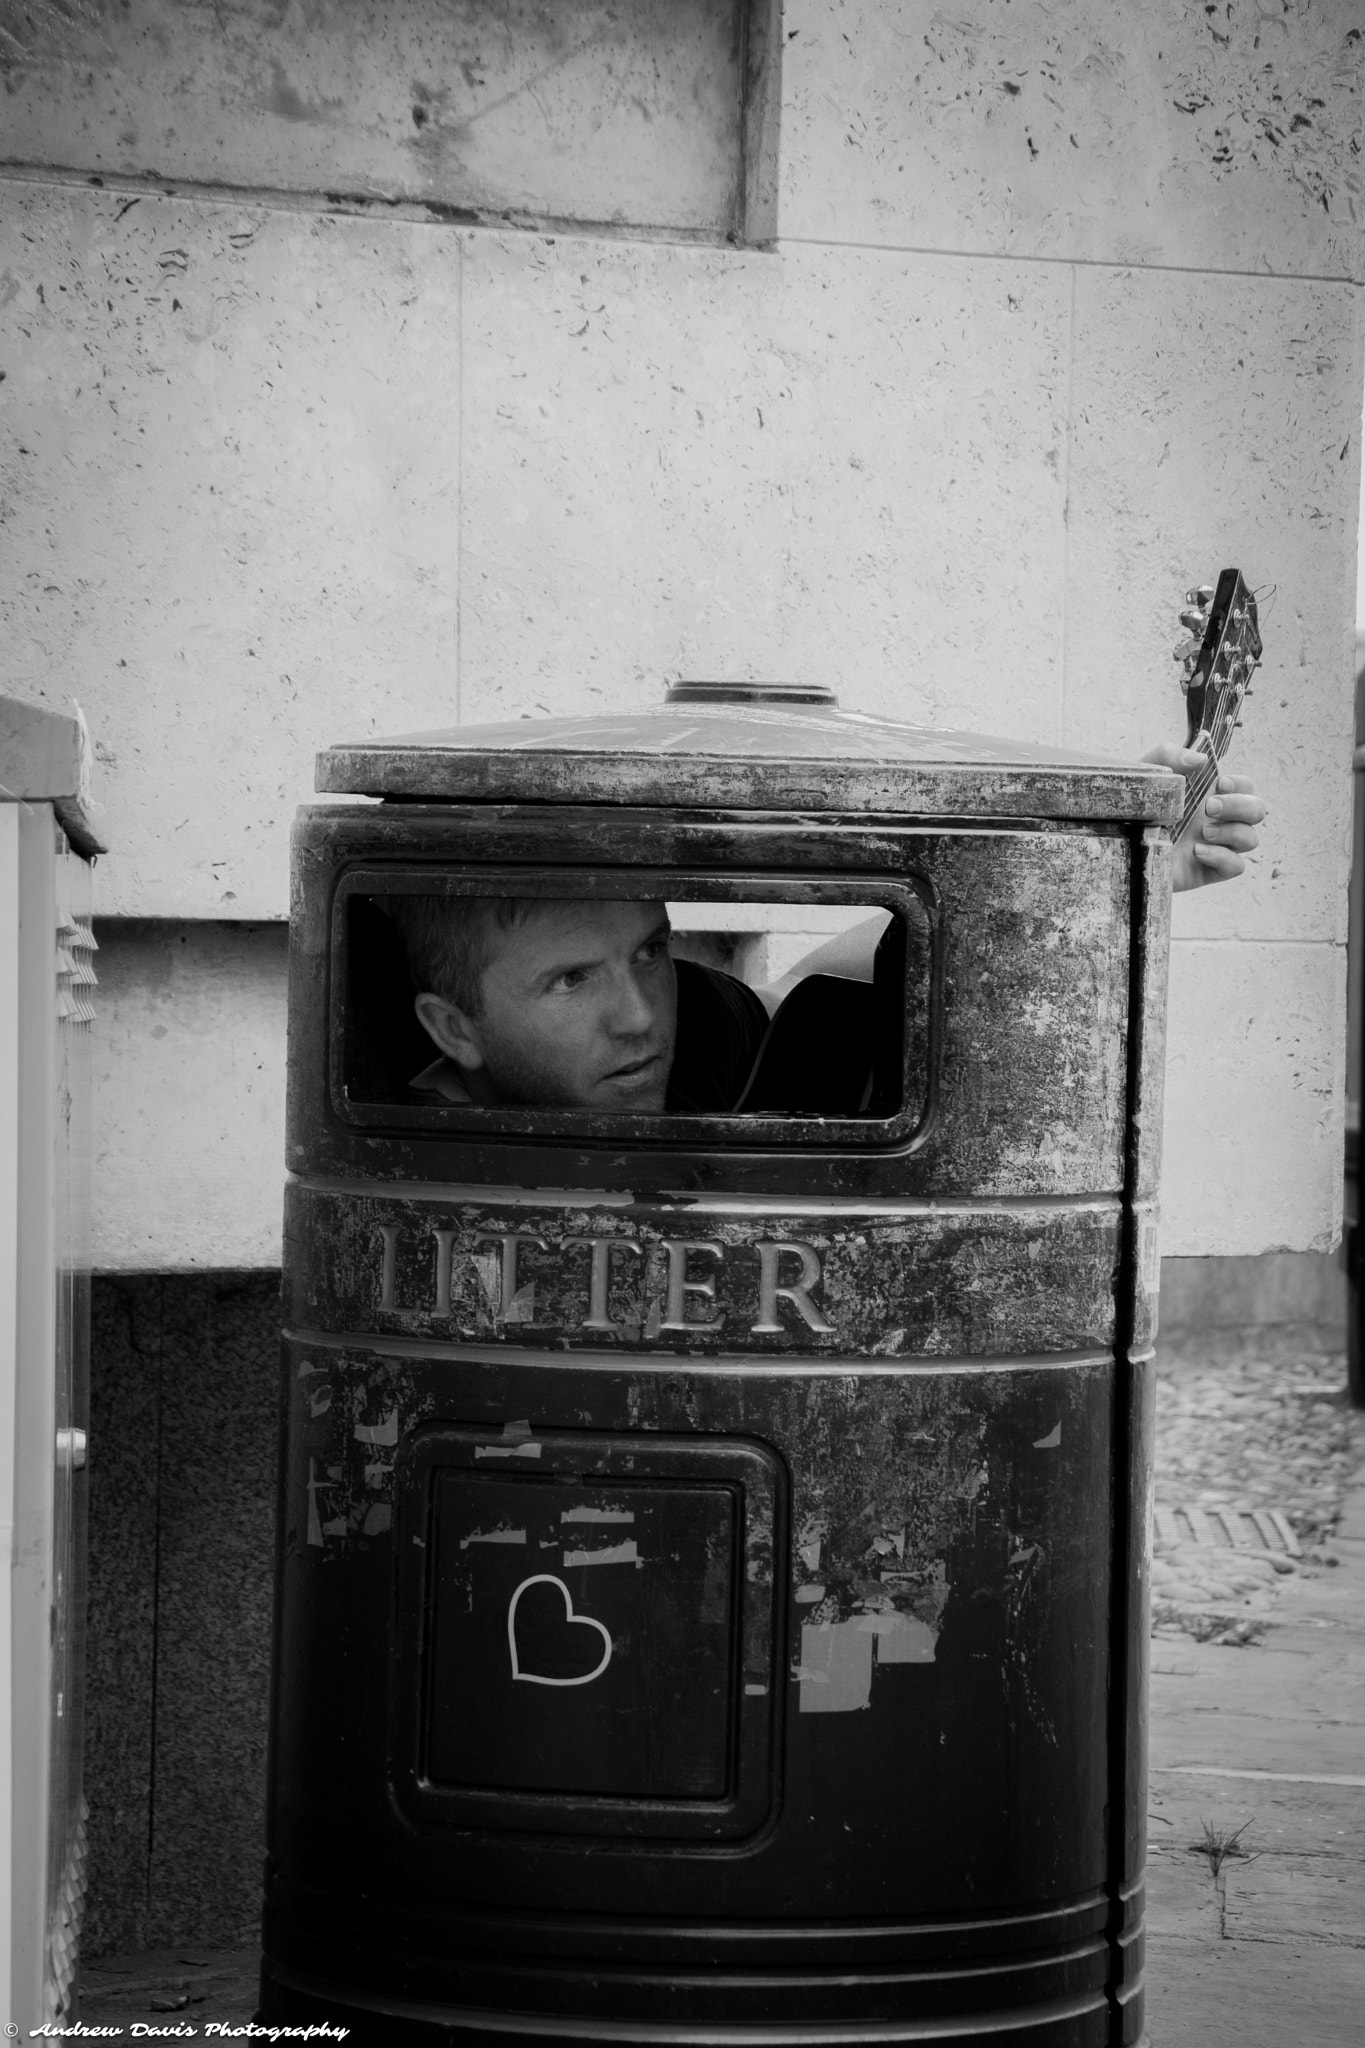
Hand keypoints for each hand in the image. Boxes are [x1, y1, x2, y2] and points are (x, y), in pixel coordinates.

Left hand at [1142, 743, 1265, 891]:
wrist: (1114, 844)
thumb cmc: (1131, 808)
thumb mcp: (1144, 775)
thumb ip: (1168, 756)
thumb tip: (1201, 758)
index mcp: (1208, 795)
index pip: (1245, 786)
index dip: (1240, 784)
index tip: (1218, 784)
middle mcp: (1217, 820)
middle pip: (1257, 811)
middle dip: (1240, 806)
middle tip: (1209, 807)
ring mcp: (1215, 846)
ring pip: (1250, 839)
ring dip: (1232, 832)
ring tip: (1202, 832)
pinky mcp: (1207, 870)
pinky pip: (1236, 866)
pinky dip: (1223, 857)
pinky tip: (1197, 852)